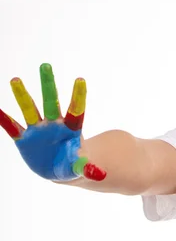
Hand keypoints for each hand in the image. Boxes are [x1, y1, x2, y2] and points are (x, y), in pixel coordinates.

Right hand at [0, 63, 105, 180]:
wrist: (59, 170)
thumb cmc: (73, 164)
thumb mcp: (81, 168)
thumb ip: (88, 169)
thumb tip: (100, 175)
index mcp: (71, 129)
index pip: (76, 110)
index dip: (78, 96)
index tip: (81, 80)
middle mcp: (54, 124)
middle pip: (51, 102)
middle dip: (48, 85)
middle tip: (46, 65)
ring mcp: (38, 129)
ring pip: (29, 109)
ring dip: (22, 96)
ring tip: (15, 80)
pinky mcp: (24, 138)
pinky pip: (12, 127)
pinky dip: (4, 119)